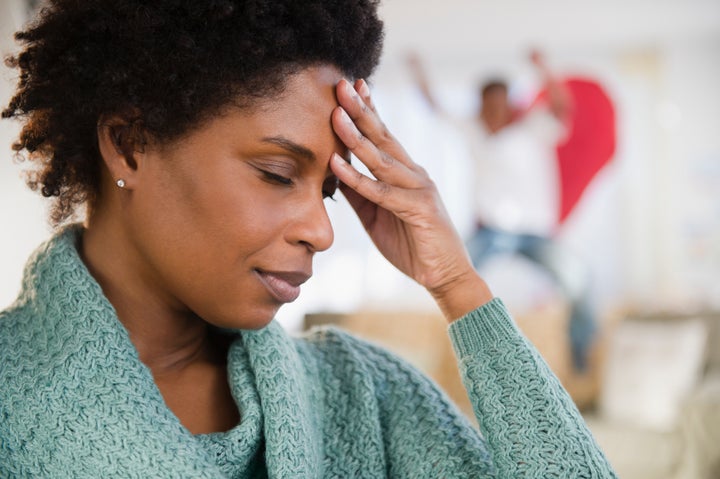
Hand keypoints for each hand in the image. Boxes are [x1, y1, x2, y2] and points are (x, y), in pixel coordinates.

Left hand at [330, 79, 492, 320]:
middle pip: (384, 137)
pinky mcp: (420, 209)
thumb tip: (334, 172)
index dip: (368, 110)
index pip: (384, 136)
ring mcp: (420, 189)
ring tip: (336, 115)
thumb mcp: (376, 215)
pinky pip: (382, 192)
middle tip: (342, 85)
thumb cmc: (411, 244)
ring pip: (382, 158)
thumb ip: (359, 193)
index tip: (351, 87)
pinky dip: (358, 178)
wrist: (444, 275)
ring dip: (357, 136)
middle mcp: (414, 174)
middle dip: (361, 110)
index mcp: (406, 173)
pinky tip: (338, 165)